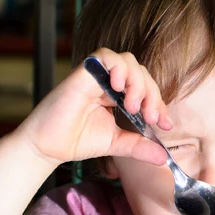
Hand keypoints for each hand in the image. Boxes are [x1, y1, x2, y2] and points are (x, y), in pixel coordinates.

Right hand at [15, 48, 171, 166]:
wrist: (49, 147)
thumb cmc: (77, 141)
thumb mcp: (116, 144)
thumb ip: (139, 147)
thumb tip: (163, 157)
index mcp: (118, 95)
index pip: (146, 89)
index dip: (159, 103)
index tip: (166, 124)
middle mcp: (108, 82)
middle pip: (141, 73)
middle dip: (152, 95)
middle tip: (151, 118)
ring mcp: (96, 76)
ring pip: (127, 61)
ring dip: (138, 82)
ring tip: (133, 106)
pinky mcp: (83, 73)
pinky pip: (105, 56)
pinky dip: (118, 68)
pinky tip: (120, 88)